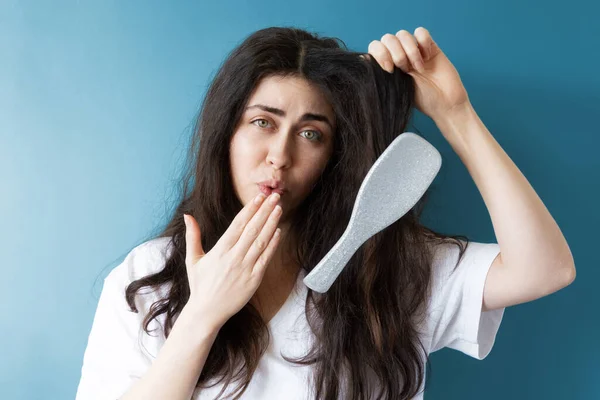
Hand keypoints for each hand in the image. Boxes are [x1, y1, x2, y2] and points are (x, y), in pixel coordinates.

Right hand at [182, 192, 282, 329]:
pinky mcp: (254, 279)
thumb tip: (188, 215)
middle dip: (264, 211)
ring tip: (279, 209)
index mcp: (220, 250)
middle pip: (252, 229)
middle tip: (274, 196)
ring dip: (271, 224)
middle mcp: (234, 257)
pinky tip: (278, 232)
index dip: (250, 209)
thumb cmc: (200, 285)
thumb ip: (192, 235)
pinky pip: (266, 258)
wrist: (207, 312)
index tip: (259, 197)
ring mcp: (245, 268)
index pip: (238, 224)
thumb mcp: (192, 259)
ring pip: (261, 241)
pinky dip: (273, 244)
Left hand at [366, 27, 470, 122]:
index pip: (375, 47)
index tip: (389, 69)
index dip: (380, 54)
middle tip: (405, 69)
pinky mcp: (429, 46)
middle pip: (387, 38)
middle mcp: (399, 56)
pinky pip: (420, 32)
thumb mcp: (395, 89)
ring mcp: (414, 50)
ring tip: (418, 68)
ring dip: (409, 50)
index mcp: (388, 65)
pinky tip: (428, 57)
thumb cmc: (420, 101)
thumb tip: (363, 59)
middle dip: (395, 53)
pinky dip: (423, 42)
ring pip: (403, 34)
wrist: (444, 103)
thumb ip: (381, 75)